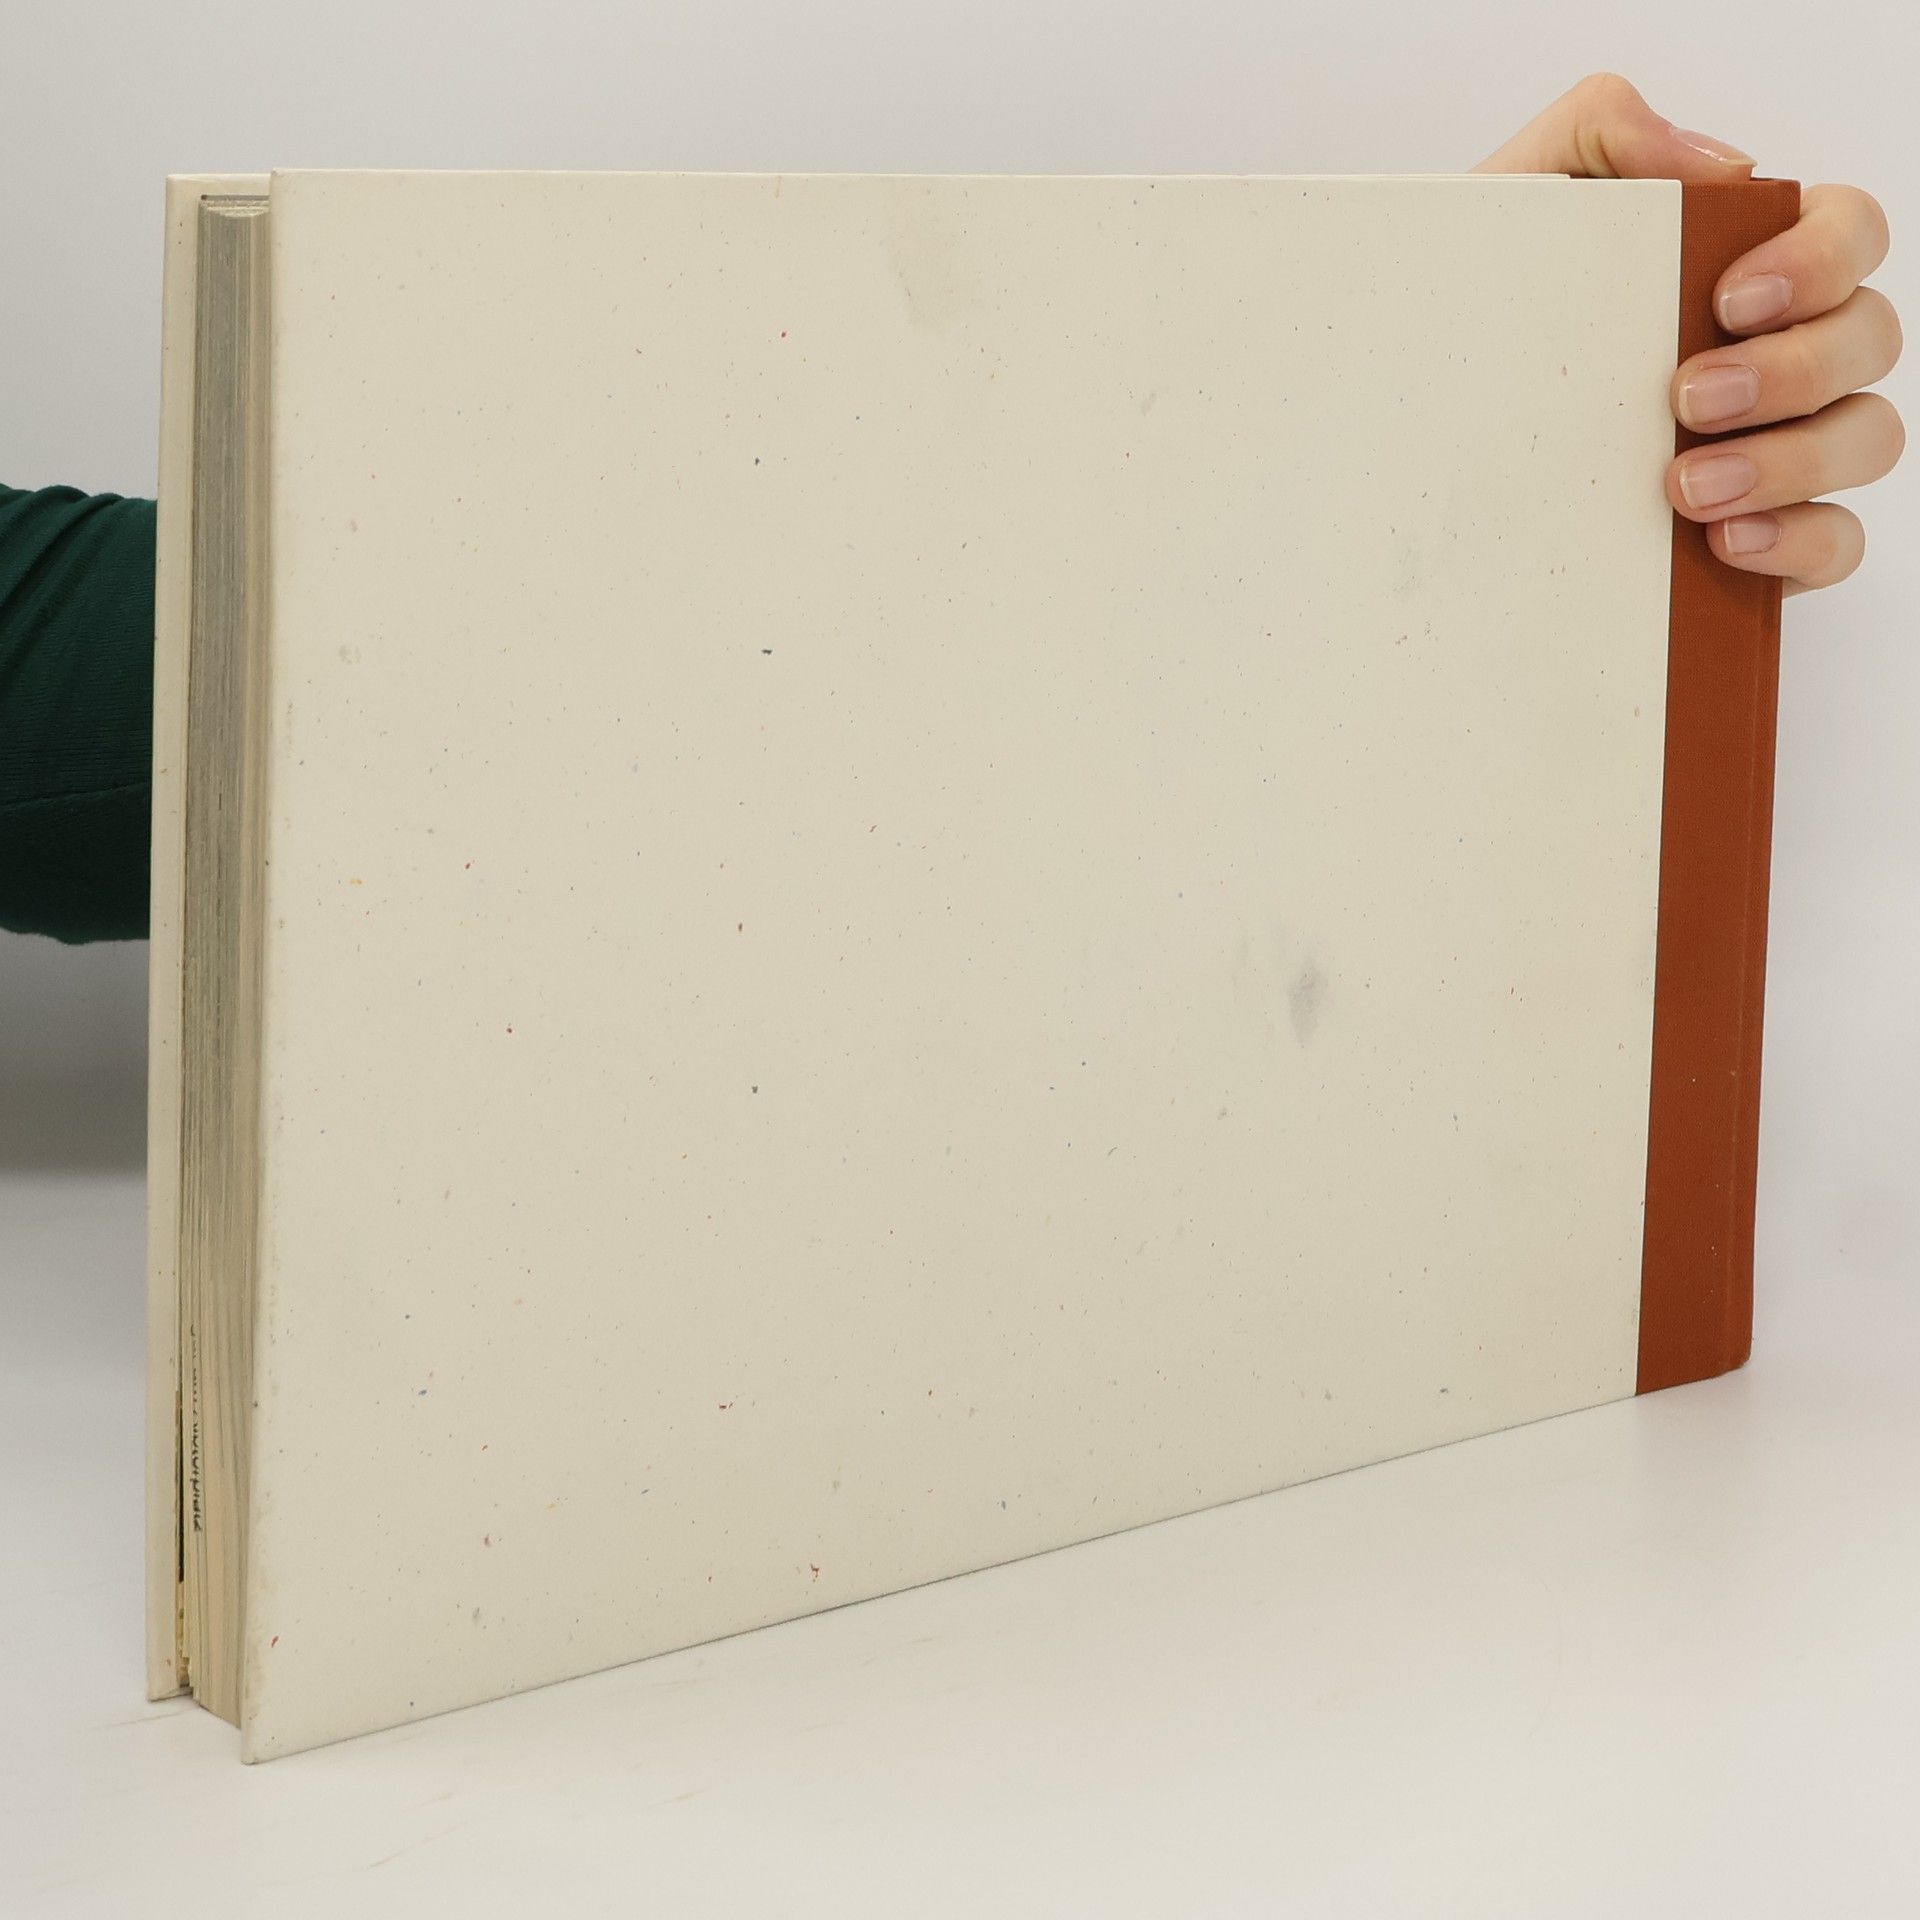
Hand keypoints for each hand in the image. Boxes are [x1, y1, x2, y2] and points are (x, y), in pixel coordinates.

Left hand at [1477, 74, 1903, 594]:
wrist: (1411, 438)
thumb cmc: (1479, 313)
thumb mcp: (1512, 203)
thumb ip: (1602, 134)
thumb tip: (1726, 165)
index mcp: (1749, 265)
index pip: (1850, 233)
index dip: (1820, 259)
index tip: (1728, 298)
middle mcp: (1784, 352)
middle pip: (1868, 339)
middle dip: (1793, 369)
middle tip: (1687, 399)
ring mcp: (1783, 448)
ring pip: (1866, 440)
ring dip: (1791, 461)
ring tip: (1686, 488)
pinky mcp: (1764, 537)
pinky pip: (1834, 544)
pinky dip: (1798, 541)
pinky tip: (1724, 544)